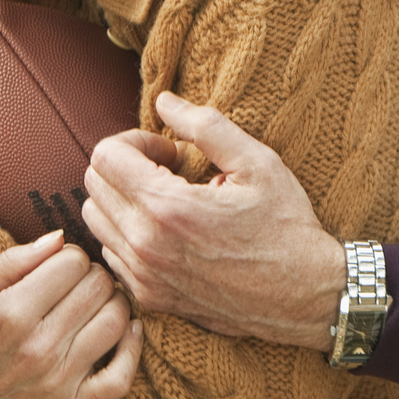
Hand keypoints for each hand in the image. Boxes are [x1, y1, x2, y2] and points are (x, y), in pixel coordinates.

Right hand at [0, 231, 140, 398]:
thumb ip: (12, 261)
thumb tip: (60, 238)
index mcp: (9, 313)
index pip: (73, 262)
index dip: (71, 258)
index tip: (62, 269)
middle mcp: (37, 347)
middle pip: (99, 287)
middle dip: (93, 278)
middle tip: (80, 286)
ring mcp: (58, 380)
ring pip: (117, 320)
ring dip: (115, 304)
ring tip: (98, 305)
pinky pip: (122, 375)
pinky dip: (133, 347)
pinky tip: (128, 331)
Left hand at [82, 91, 346, 351]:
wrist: (305, 296)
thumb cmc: (286, 226)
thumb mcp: (258, 163)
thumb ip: (206, 126)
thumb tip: (164, 102)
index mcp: (168, 207)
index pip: (105, 156)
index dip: (134, 141)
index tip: (169, 151)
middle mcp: (145, 244)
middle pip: (93, 185)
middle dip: (124, 166)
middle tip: (167, 170)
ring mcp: (143, 275)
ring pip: (95, 221)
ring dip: (121, 200)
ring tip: (165, 200)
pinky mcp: (149, 297)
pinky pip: (111, 254)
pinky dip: (126, 234)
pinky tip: (166, 231)